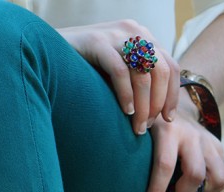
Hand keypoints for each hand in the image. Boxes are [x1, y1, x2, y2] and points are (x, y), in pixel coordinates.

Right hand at [59, 20, 181, 134]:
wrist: (50, 50)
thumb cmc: (86, 70)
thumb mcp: (118, 71)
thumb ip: (137, 80)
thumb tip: (157, 113)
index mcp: (143, 37)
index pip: (170, 66)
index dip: (172, 95)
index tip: (167, 119)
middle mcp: (134, 32)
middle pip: (160, 71)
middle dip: (157, 104)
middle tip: (146, 128)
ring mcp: (115, 34)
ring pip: (143, 74)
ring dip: (143, 106)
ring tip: (136, 128)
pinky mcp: (97, 41)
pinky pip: (120, 72)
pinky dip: (126, 95)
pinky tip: (125, 112)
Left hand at [144, 93, 223, 191]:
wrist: (177, 107)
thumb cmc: (155, 129)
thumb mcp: (144, 135)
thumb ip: (142, 157)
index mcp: (168, 131)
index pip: (165, 165)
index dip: (157, 191)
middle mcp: (191, 135)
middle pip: (195, 174)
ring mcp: (208, 141)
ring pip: (217, 177)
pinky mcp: (218, 147)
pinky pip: (221, 176)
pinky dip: (211, 189)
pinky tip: (197, 189)